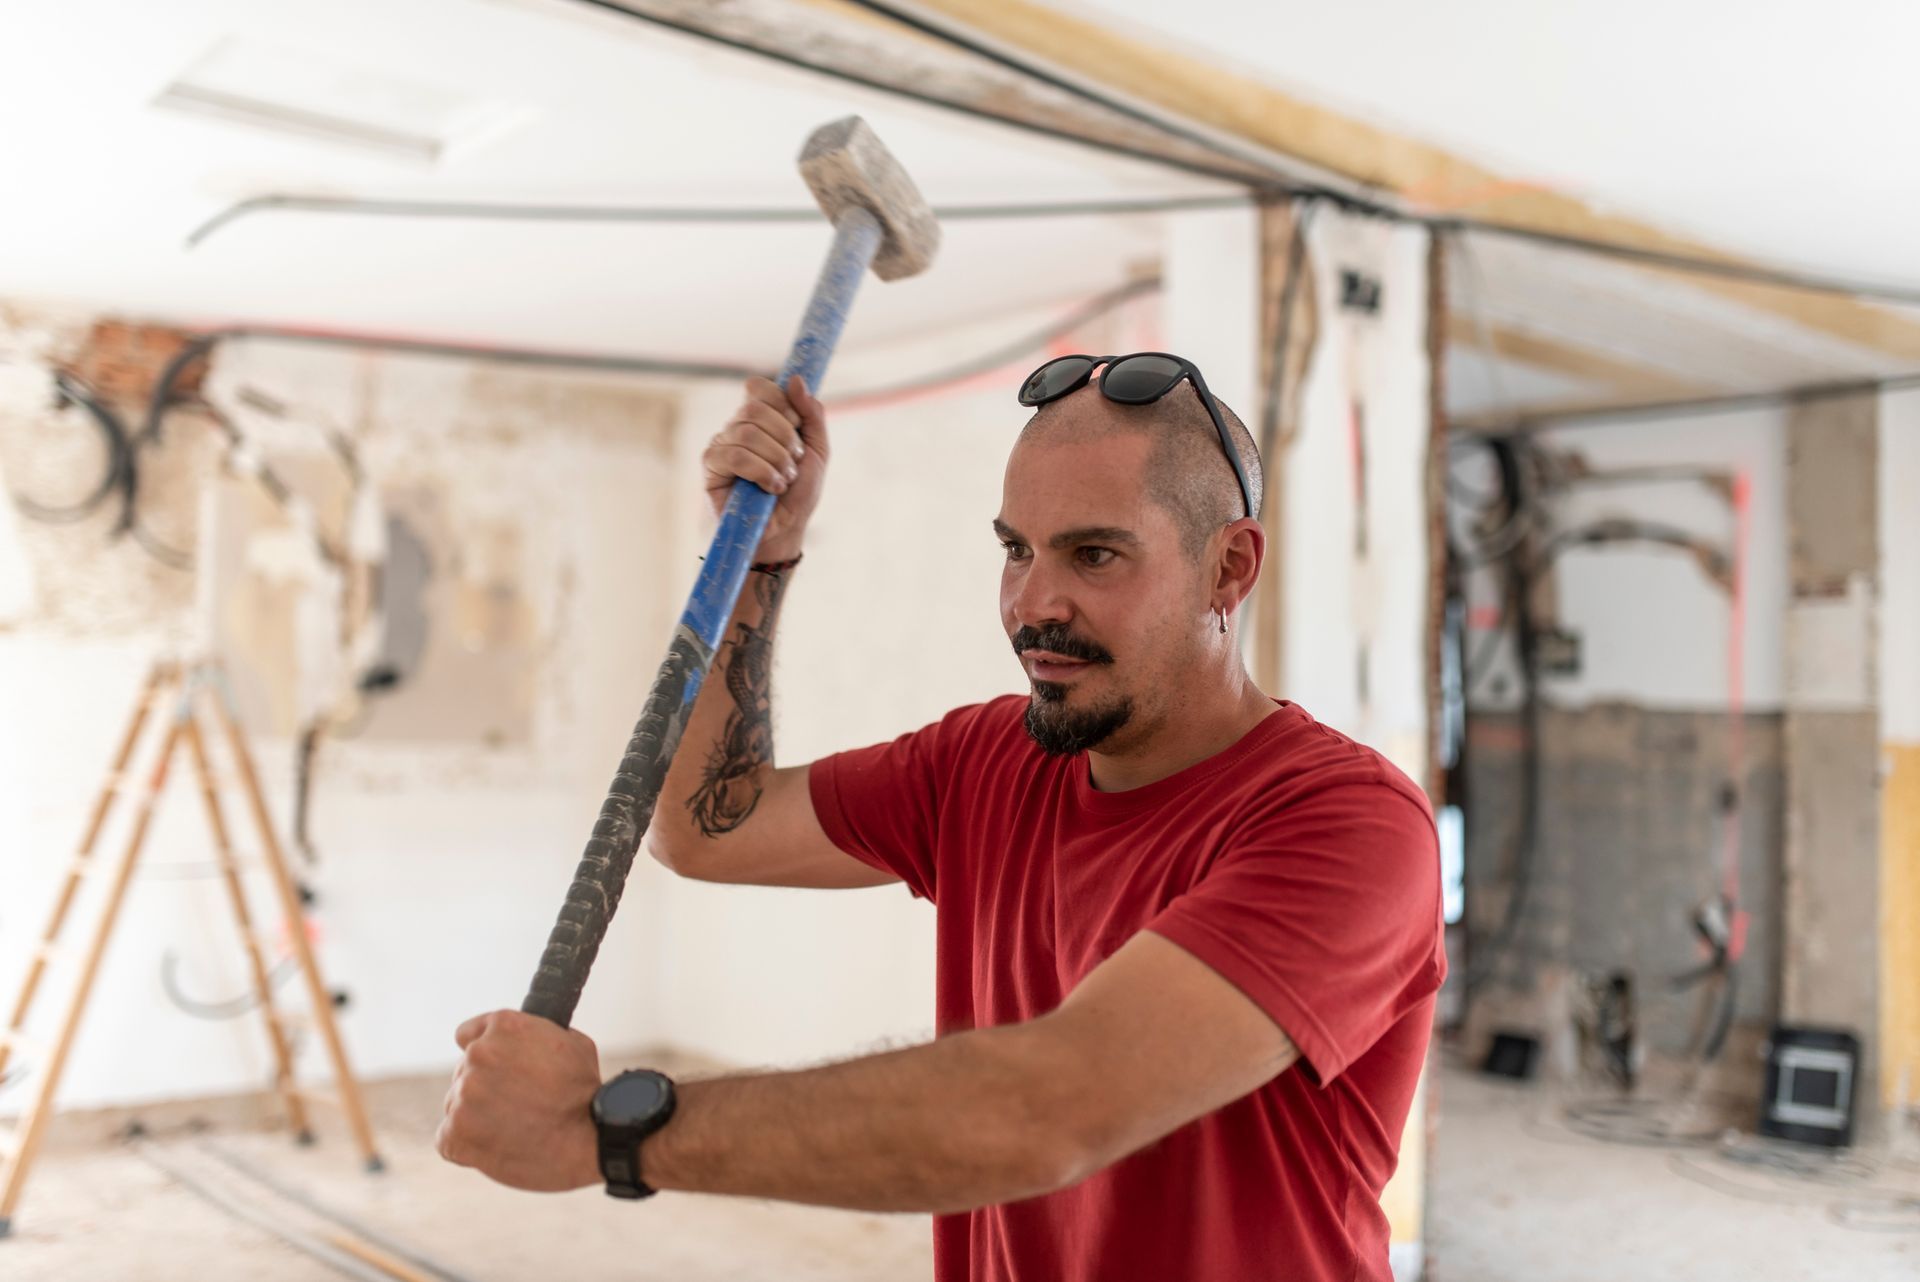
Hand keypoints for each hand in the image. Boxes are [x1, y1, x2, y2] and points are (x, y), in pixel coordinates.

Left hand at [436, 1010, 601, 1191]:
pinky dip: (466, 1145)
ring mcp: (463, 1096)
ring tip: (513, 1129)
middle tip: (517, 1105)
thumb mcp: (571, 1043)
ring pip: (457, 1105)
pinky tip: (494, 1146)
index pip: (467, 1034)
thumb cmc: (586, 1093)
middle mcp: (477, 1056)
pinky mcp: (456, 1134)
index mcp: (504, 1026)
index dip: (485, 1052)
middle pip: (464, 1073)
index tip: (496, 1068)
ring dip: (477, 1117)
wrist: (590, 1141)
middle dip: (486, 1088)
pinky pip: (448, 1138)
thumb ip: (534, 1035)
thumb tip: (521, 1041)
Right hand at [703, 374, 828, 560]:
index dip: (782, 402)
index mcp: (760, 418)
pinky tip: (770, 488)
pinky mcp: (711, 467)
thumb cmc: (798, 494)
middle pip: (756, 408)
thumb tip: (796, 380)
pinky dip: (761, 472)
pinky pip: (735, 456)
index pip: (759, 388)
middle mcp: (737, 427)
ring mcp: (721, 445)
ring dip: (776, 459)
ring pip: (747, 432)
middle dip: (785, 437)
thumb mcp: (817, 451)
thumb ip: (812, 415)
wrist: (785, 531)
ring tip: (784, 480)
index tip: (798, 427)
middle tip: (794, 462)